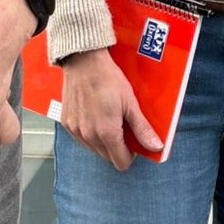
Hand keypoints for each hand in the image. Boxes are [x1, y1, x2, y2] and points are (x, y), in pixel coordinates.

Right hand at [59, 48, 162, 170]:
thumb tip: (155, 146)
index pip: (121, 162)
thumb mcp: (130, 103)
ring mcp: (76, 131)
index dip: (130, 155)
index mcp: (107, 133)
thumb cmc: (108, 78)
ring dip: (103, 142)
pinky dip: (90, 134)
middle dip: (117, 147)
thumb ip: (142, 129)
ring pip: (94, 150)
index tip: (133, 142)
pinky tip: (95, 117)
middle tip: (122, 126)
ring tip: (108, 119)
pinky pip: (81, 140)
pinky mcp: (67, 124)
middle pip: (108, 157)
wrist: (83, 61)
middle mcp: (89, 136)